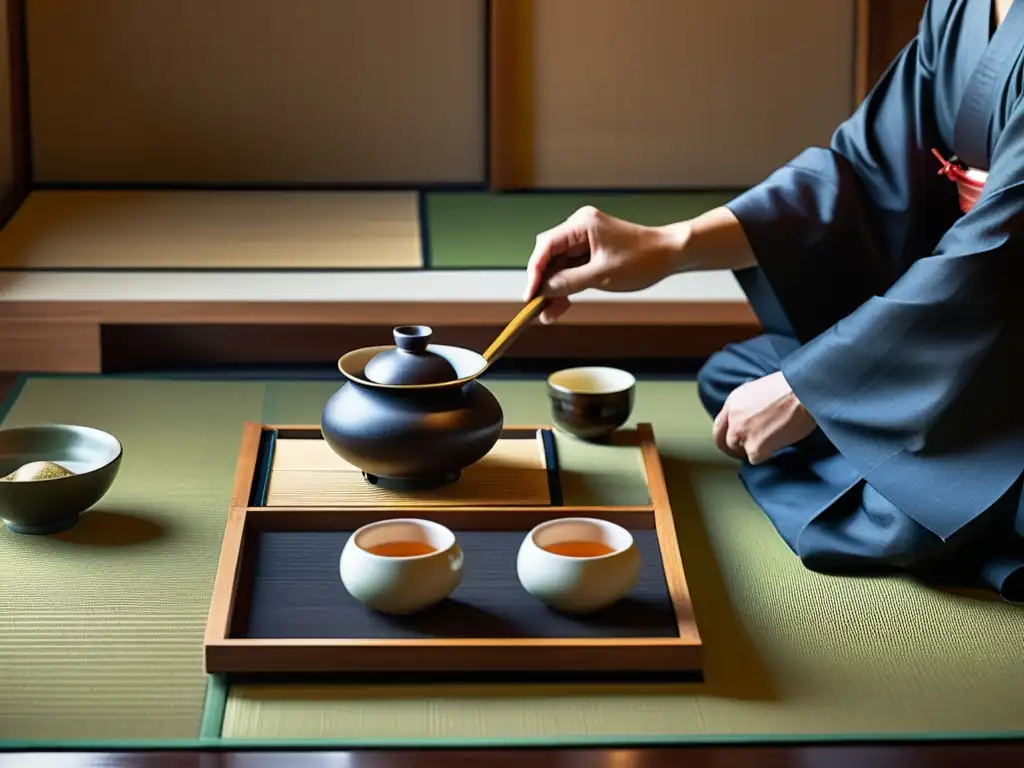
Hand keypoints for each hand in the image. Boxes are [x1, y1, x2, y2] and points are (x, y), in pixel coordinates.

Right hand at [523, 206, 684, 322]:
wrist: (670, 255)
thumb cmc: (642, 259)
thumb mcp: (601, 275)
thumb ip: (568, 282)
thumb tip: (543, 290)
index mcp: (582, 224)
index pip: (546, 246)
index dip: (534, 272)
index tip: (530, 294)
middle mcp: (580, 228)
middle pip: (549, 256)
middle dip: (543, 283)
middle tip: (537, 307)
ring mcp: (586, 240)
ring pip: (559, 266)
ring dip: (554, 289)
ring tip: (548, 314)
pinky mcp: (592, 252)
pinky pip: (572, 270)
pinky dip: (566, 287)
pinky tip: (559, 306)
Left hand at [712, 371, 815, 464]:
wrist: (805, 392)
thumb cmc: (793, 388)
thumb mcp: (761, 390)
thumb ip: (749, 406)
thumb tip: (752, 419)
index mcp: (734, 401)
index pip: (720, 425)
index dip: (726, 436)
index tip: (734, 443)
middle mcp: (733, 417)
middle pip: (725, 442)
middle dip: (735, 449)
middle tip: (748, 452)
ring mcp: (742, 433)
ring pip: (740, 451)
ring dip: (754, 451)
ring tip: (771, 444)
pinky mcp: (754, 447)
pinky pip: (755, 459)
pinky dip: (767, 455)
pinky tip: (778, 445)